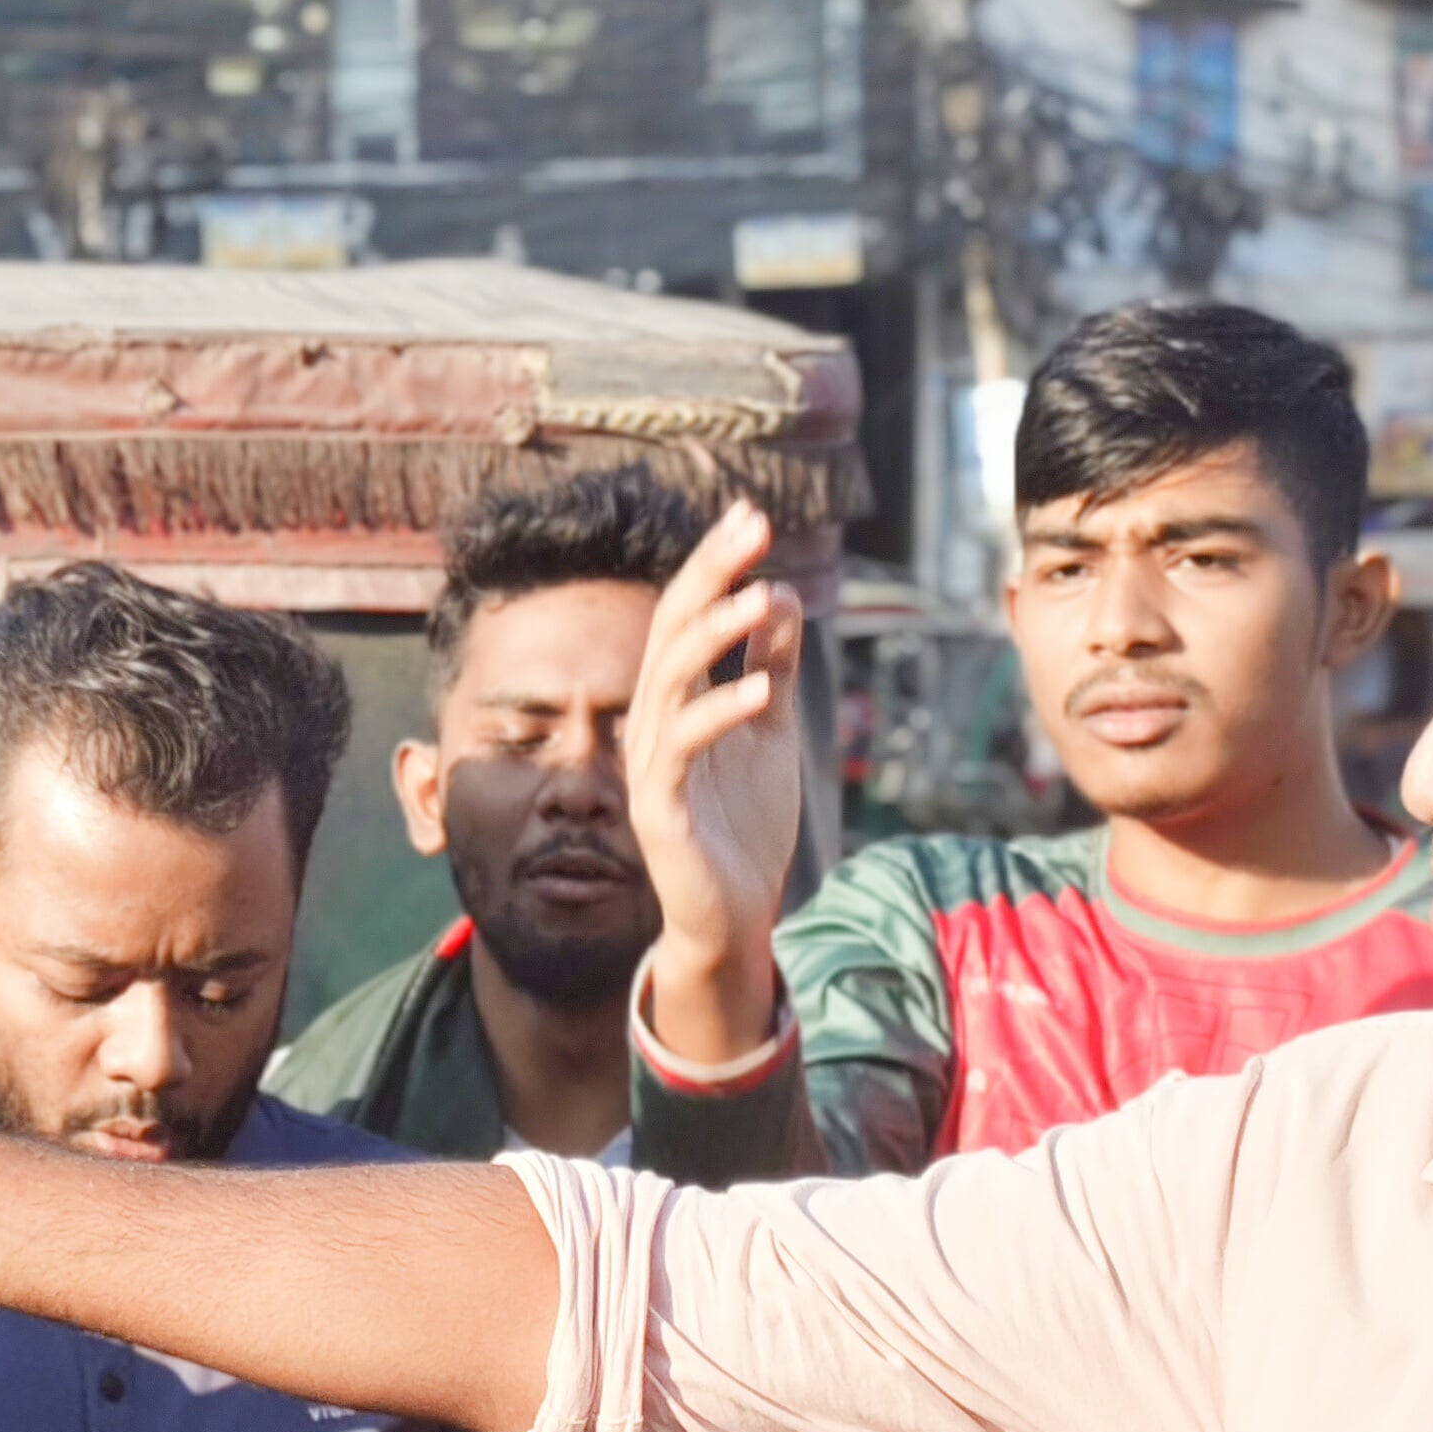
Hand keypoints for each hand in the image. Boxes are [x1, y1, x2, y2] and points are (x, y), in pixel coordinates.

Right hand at [621, 501, 806, 1066]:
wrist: (732, 916)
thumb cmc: (745, 826)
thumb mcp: (770, 732)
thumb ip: (769, 666)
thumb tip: (780, 594)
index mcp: (677, 699)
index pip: (687, 615)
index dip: (715, 564)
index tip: (750, 515)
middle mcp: (653, 721)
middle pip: (671, 630)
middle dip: (711, 574)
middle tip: (753, 526)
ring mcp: (651, 764)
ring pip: (669, 680)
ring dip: (716, 634)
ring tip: (763, 598)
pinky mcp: (659, 808)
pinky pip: (681, 749)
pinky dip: (720, 714)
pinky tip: (761, 692)